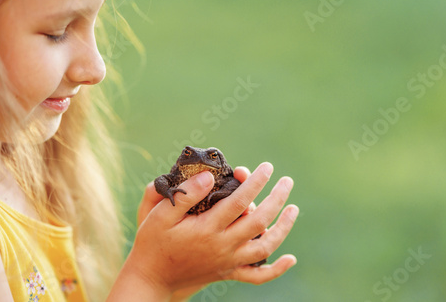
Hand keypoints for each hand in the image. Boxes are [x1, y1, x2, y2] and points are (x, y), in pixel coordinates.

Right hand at [111, 163, 297, 299]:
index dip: (256, 182)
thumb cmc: (153, 242)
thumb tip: (209, 176)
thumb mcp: (160, 215)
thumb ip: (185, 195)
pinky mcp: (228, 272)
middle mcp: (223, 246)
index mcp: (207, 229)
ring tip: (294, 208)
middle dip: (277, 198)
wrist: (152, 278)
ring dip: (284, 227)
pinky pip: (258, 276)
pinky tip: (290, 258)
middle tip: (287, 181)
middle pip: (260, 221)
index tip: (267, 167)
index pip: (239, 201)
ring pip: (265, 247)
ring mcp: (228, 262)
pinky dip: (277, 269)